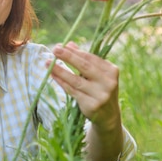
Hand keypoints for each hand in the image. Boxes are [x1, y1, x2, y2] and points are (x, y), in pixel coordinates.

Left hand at [49, 42, 123, 160]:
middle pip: (84, 67)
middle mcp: (109, 83)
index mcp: (112, 71)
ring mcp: (100, 95)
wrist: (109, 117)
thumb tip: (69, 44)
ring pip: (76, 80)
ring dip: (60, 70)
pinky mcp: (91, 106)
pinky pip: (72, 91)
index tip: (62, 45)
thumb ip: (85, 59)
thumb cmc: (101, 90)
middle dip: (68, 57)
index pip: (91, 58)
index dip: (76, 52)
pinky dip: (61, 82)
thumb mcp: (98, 74)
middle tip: (55, 49)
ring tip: (48, 63)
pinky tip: (53, 75)